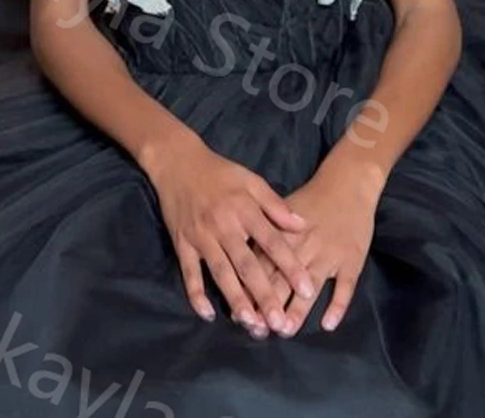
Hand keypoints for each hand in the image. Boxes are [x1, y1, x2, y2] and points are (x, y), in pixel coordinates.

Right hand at [148, 134, 316, 333]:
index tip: (307, 289)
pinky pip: (189, 272)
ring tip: (251, 323)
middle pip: (247, 264)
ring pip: (221, 272)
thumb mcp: (251, 180)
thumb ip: (276, 204)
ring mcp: (201, 236)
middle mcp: (223, 225)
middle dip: (264, 294)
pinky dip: (196, 294)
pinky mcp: (182, 243)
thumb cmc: (219, 172)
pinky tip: (208, 314)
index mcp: (244, 209)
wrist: (177, 161)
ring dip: (235, 299)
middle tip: (280, 323)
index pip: (272, 242)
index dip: (290, 266)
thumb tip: (302, 225)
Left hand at [249, 147, 382, 336]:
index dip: (250, 290)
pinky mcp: (351, 260)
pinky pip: (345, 286)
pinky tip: (328, 324)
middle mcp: (304, 246)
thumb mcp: (281, 209)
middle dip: (270, 307)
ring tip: (286, 331)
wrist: (348, 182)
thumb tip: (239, 256)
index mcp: (283, 234)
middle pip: (283, 280)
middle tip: (259, 331)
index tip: (240, 314)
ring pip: (310, 286)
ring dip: (298, 310)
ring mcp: (329, 254)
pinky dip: (337, 305)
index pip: (262, 266)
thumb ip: (261, 233)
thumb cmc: (311, 198)